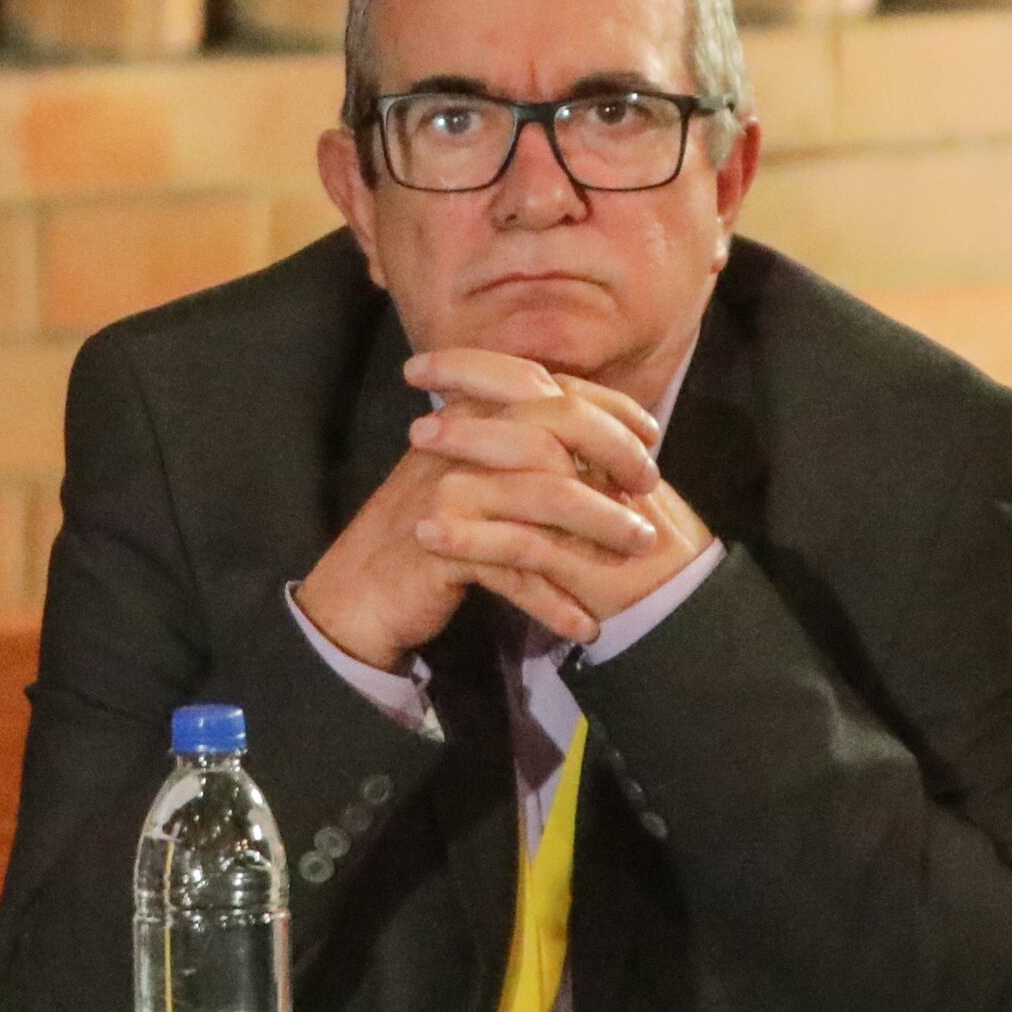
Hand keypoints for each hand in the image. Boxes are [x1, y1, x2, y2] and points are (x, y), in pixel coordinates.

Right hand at [291, 350, 698, 663]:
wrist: (361, 590)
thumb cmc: (431, 531)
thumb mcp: (475, 474)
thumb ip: (521, 446)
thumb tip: (600, 440)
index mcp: (471, 413)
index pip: (551, 388)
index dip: (610, 406)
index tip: (651, 433)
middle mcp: (459, 440)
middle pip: (556, 430)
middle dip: (615, 457)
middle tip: (649, 491)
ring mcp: (450, 490)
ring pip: (546, 497)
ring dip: (601, 527)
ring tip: (638, 553)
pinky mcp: (445, 544)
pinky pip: (515, 567)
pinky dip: (554, 600)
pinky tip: (585, 624)